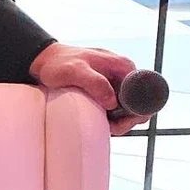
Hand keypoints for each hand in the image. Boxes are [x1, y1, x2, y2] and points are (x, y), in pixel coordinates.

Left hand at [28, 42, 144, 135]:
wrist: (44, 60)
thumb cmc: (58, 64)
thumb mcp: (75, 71)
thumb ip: (95, 83)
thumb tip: (113, 103)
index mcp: (123, 66)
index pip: (145, 93)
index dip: (139, 112)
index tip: (122, 123)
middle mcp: (123, 74)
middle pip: (138, 103)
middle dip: (129, 120)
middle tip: (112, 129)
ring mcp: (115, 82)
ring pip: (128, 108)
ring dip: (120, 122)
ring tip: (105, 126)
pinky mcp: (105, 90)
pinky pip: (116, 108)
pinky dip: (112, 118)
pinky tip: (102, 123)